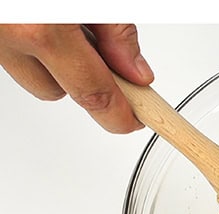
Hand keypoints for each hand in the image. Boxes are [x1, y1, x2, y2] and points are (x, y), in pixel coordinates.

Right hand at [0, 23, 152, 132]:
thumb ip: (116, 31)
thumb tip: (136, 73)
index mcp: (41, 29)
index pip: (94, 95)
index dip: (122, 114)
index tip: (138, 120)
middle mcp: (8, 38)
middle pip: (58, 92)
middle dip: (81, 76)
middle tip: (93, 45)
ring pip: (33, 77)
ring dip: (52, 62)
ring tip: (61, 23)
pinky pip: (13, 57)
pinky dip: (29, 46)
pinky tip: (40, 21)